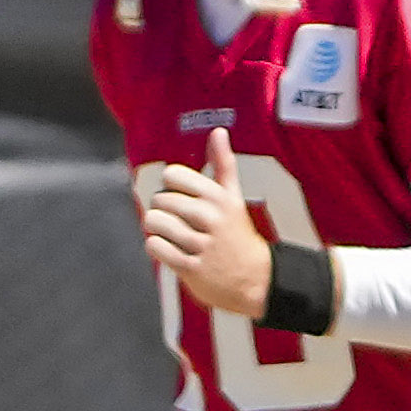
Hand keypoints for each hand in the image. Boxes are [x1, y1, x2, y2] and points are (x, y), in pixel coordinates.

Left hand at [135, 137, 276, 323]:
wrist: (255, 279)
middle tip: (179, 222)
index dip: (171, 187)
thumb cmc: (238, 234)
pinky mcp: (191, 268)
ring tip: (172, 235)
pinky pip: (155, 247)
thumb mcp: (233, 197)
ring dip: (157, 229)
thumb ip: (223, 164)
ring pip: (154, 221)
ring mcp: (201, 244)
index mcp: (218, 197)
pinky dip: (156, 248)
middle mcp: (211, 218)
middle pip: (160, 199)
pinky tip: (169, 249)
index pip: (172, 175)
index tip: (183, 198)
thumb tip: (218, 131)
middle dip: (163, 210)